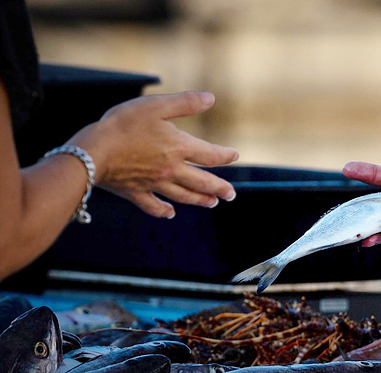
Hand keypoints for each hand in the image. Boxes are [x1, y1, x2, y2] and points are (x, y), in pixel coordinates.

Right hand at [69, 91, 238, 217]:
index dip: (225, 155)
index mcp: (179, 148)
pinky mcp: (135, 193)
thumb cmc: (123, 124)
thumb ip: (185, 103)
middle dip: (220, 188)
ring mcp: (154, 184)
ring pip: (183, 196)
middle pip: (202, 182)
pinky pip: (153, 206)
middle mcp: (171, 170)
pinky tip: (170, 213)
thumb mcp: (156, 106)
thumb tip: (211, 98)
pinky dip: (163, 210)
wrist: (93, 150)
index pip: (210, 154)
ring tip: (212, 203)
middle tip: (231, 195)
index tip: (234, 156)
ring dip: (200, 200)